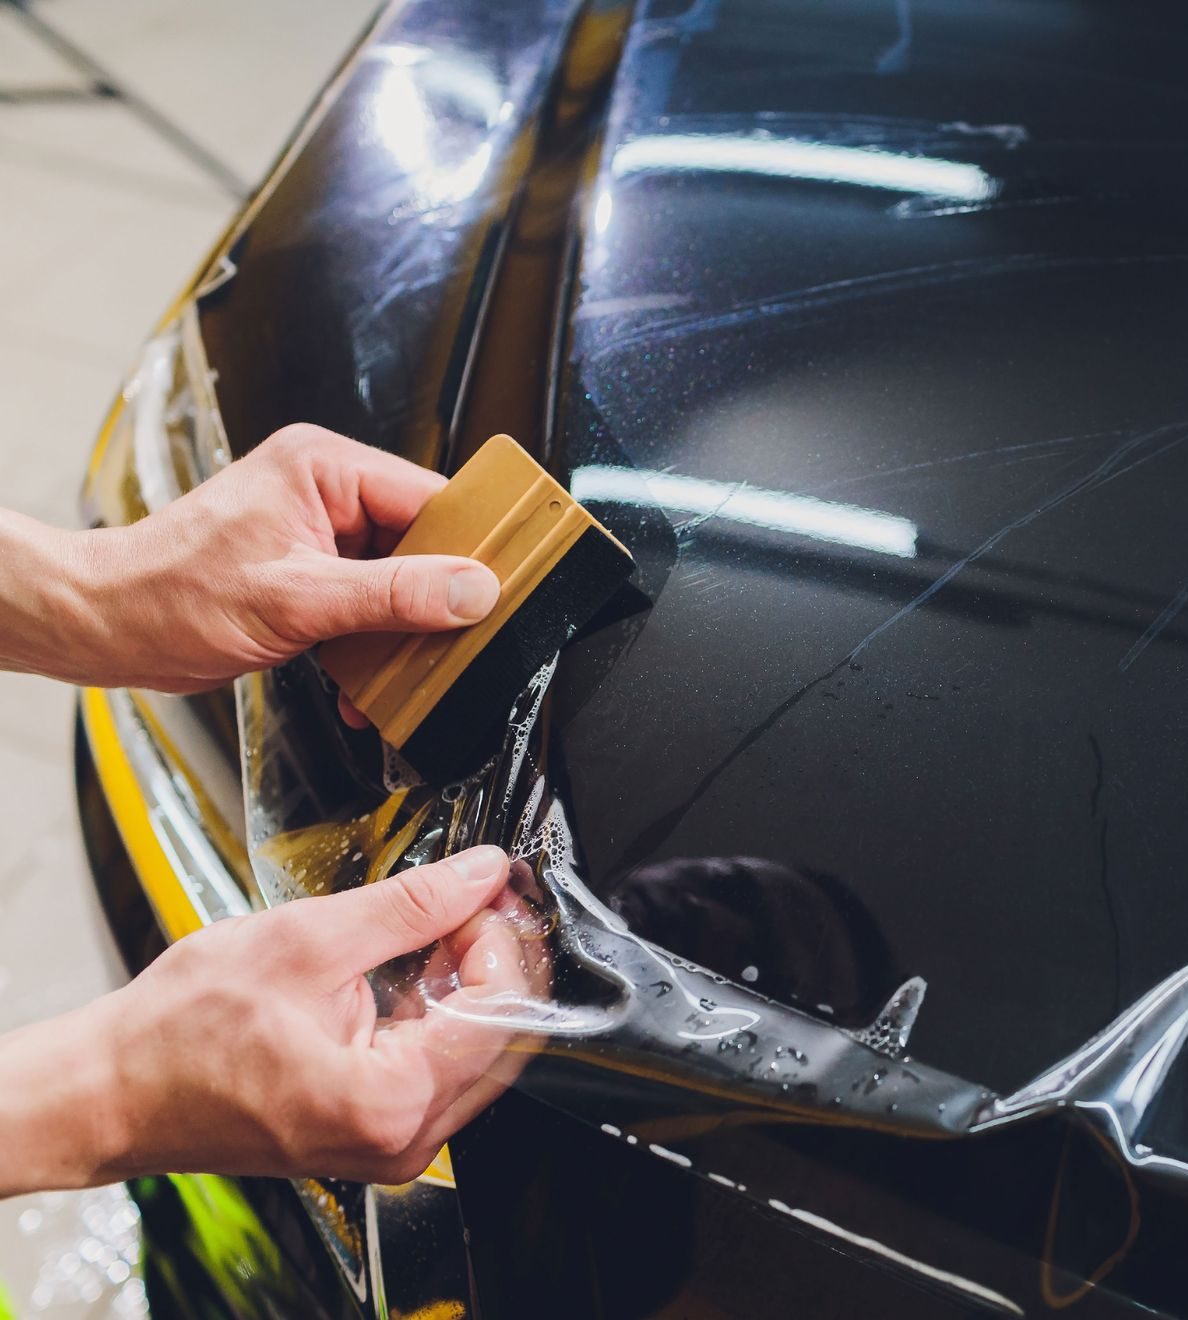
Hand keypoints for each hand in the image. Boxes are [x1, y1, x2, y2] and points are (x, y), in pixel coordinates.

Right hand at [0, 846, 548, 1193]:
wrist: (114, 1090)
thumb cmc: (181, 1031)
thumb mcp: (306, 940)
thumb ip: (410, 905)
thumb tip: (478, 873)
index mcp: (390, 1103)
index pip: (502, 1012)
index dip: (503, 938)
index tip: (486, 890)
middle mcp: (403, 1140)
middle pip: (500, 1036)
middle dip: (494, 955)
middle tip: (472, 895)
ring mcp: (390, 1141)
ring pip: (475, 1050)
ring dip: (467, 978)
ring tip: (437, 919)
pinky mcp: (373, 1129)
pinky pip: (437, 1064)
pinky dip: (437, 1007)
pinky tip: (413, 962)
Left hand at [71, 424, 498, 690]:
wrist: (110, 627)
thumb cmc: (173, 595)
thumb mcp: (299, 599)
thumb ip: (393, 596)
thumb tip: (471, 590)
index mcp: (324, 467)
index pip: (430, 498)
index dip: (469, 546)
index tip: (500, 588)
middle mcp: (324, 490)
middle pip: (419, 542)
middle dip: (433, 600)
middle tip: (452, 641)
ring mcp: (317, 532)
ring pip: (396, 579)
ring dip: (400, 632)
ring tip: (401, 669)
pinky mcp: (308, 571)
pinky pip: (365, 601)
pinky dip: (370, 643)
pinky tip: (364, 679)